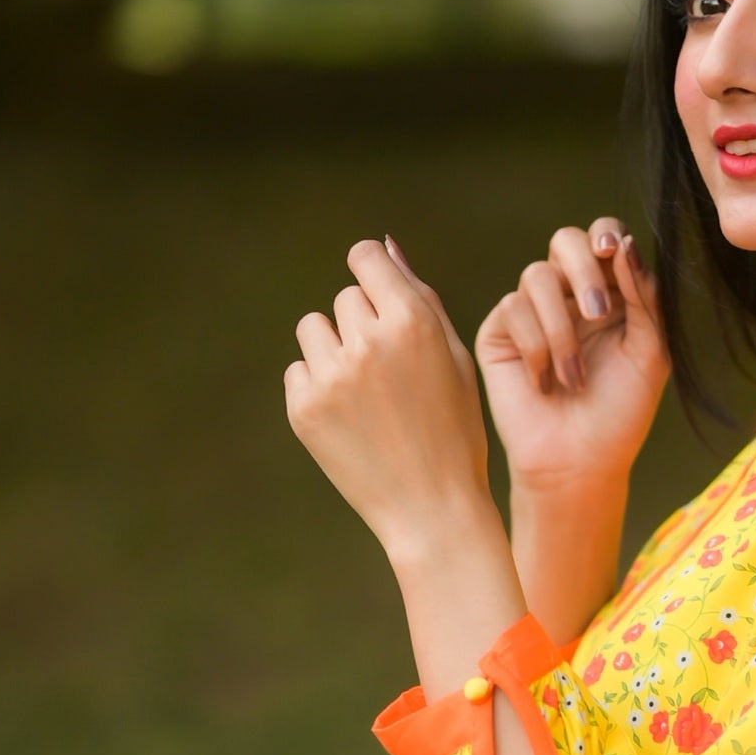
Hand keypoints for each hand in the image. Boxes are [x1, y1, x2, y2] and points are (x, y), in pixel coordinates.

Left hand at [285, 237, 497, 562]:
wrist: (434, 510)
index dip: (370, 274)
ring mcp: (332, 376)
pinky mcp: (304, 408)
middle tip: (392, 377)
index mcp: (412, 323)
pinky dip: (319, 389)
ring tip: (368, 396)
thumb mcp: (455, 360)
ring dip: (335, 351)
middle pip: (345, 299)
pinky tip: (352, 421)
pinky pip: (299, 371)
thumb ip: (420, 297)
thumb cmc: (455, 431)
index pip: (364, 258)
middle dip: (363, 326)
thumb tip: (384, 244)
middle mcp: (368, 342)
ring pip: (315, 329)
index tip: (378, 299)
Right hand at [475, 219, 668, 502]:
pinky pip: (512, 309)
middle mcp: (569, 296)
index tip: (611, 250)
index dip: (605, 233)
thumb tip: (622, 244)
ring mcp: (532, 312)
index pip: (604, 239)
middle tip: (597, 314)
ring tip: (574, 378)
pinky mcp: (501, 333)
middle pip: (565, 240)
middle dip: (582, 271)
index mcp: (610, 295)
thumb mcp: (649, 354)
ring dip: (562, 330)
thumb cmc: (619, 414)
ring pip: (536, 275)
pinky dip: (536, 348)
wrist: (579, 462)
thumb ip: (644, 298)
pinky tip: (545, 384)